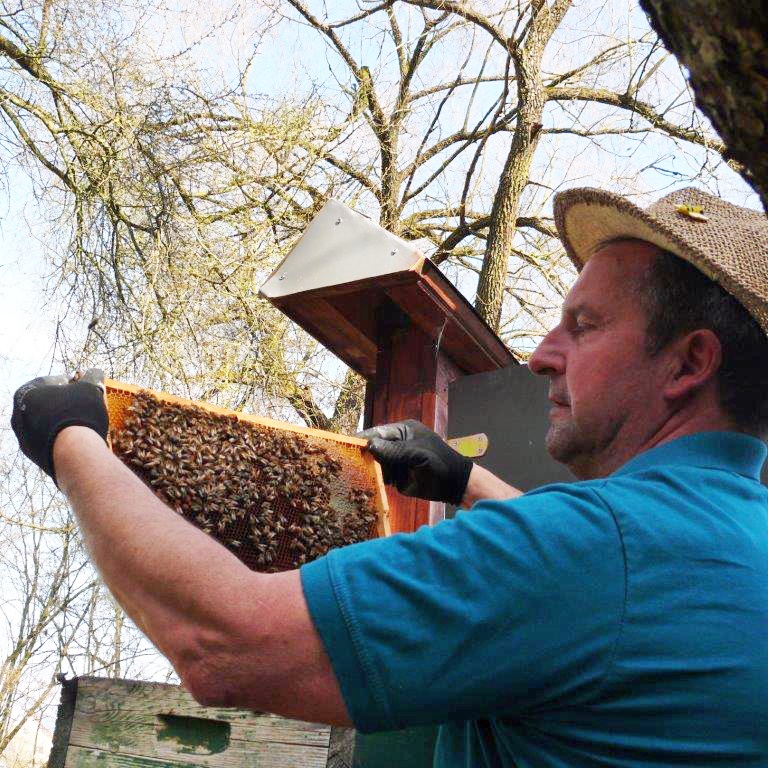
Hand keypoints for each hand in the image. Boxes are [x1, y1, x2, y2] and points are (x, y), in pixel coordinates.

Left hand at [11, 368, 108, 483]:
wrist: (74, 453)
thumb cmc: (78, 413)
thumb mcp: (89, 389)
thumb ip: (92, 378)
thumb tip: (96, 372)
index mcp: (26, 394)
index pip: (49, 382)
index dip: (70, 382)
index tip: (83, 385)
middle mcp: (19, 416)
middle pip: (46, 404)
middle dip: (64, 403)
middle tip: (84, 404)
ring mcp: (25, 437)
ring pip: (47, 424)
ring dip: (63, 421)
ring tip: (83, 422)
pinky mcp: (35, 456)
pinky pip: (50, 441)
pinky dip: (62, 438)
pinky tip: (78, 438)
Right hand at [358, 420, 472, 503]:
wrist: (453, 485)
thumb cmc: (440, 463)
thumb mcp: (418, 454)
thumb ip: (395, 450)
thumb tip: (370, 445)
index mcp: (403, 431)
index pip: (379, 432)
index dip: (364, 438)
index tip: (348, 443)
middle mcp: (397, 444)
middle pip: (374, 447)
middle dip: (364, 454)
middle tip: (349, 461)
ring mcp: (396, 460)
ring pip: (376, 462)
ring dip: (368, 468)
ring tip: (356, 473)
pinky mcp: (396, 476)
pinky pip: (381, 476)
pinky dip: (375, 479)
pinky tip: (366, 482)